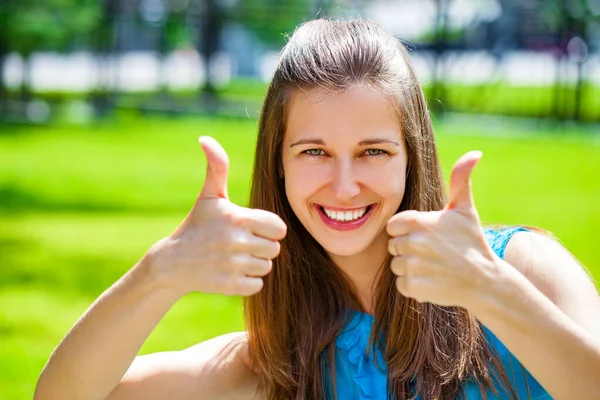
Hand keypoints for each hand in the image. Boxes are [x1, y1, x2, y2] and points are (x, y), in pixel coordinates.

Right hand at [145, 136, 286, 296]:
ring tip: (235, 257)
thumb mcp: (209, 195)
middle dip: (261, 247)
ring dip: (254, 264)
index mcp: (238, 218)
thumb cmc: (196, 225)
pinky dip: (247, 281)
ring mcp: (232, 265)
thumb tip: (205, 139)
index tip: (252, 228)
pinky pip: (256, 285)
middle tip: (241, 244)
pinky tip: (230, 271)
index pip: (279, 228)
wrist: (171, 262)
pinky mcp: (228, 285)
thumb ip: (216, 167)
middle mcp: (236, 241)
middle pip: (274, 249)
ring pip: (266, 267)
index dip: (268, 229)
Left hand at [386, 151, 500, 307]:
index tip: (424, 235)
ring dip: (411, 268)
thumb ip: (461, 179)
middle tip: (433, 252)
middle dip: (409, 249)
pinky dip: (413, 285)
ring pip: (397, 265)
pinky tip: (432, 281)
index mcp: (419, 222)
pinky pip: (401, 284)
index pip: (393, 225)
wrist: (485, 281)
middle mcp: (414, 243)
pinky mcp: (415, 287)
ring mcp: (414, 266)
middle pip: (394, 246)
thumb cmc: (472, 242)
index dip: (406, 231)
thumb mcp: (465, 209)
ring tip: (433, 266)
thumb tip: (475, 153)